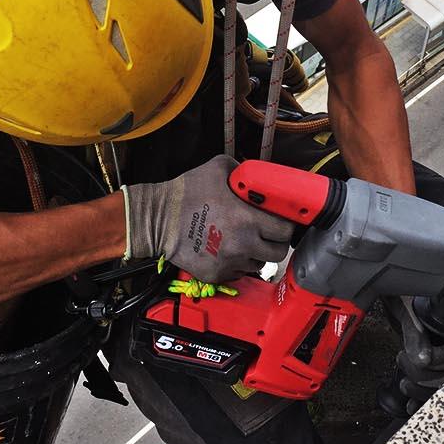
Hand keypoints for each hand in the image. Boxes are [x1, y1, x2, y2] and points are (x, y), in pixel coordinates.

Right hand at [123, 155, 294, 282]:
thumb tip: (260, 176)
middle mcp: (243, 244)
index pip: (285, 230)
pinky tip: (226, 249)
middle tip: (266, 232)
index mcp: (247, 218)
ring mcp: (230, 263)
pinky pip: (239, 273)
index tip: (281, 220)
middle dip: (275, 241)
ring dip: (256, 253)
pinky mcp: (217, 275)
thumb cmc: (187, 192)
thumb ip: (245, 171)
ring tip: (242, 239)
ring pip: (259, 264)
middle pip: (278, 252)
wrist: (157, 219)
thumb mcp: (219, 167)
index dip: (286, 224)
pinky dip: (237, 263)